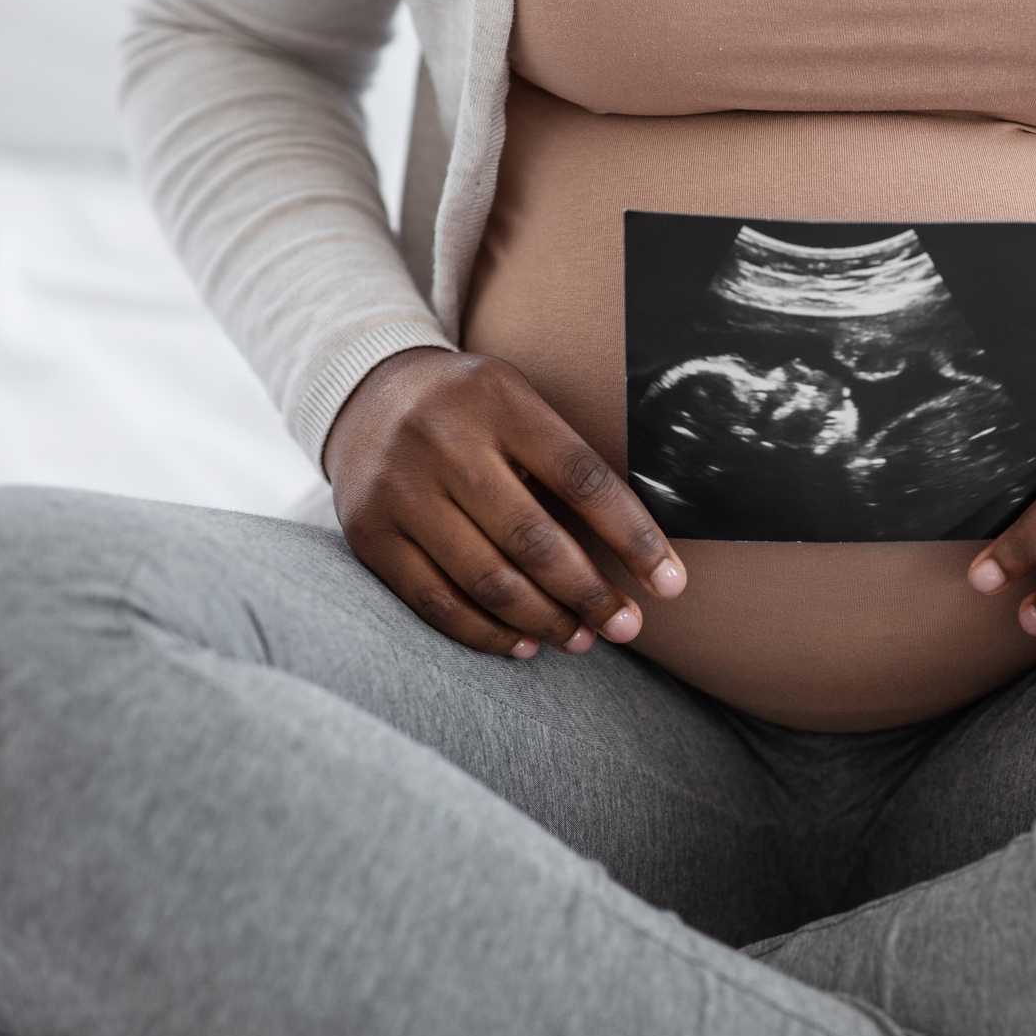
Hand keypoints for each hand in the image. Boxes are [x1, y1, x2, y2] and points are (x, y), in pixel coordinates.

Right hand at [323, 347, 685, 658]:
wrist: (365, 391)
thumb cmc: (470, 408)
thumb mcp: (517, 403)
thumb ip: (562, 460)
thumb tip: (637, 547)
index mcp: (500, 402)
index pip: (582, 478)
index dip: (633, 536)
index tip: (670, 582)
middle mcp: (446, 442)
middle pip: (534, 538)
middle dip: (590, 593)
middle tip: (626, 626)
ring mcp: (401, 489)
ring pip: (486, 578)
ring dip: (544, 620)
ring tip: (581, 639)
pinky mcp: (369, 532)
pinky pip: (434, 600)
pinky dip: (485, 632)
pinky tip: (523, 643)